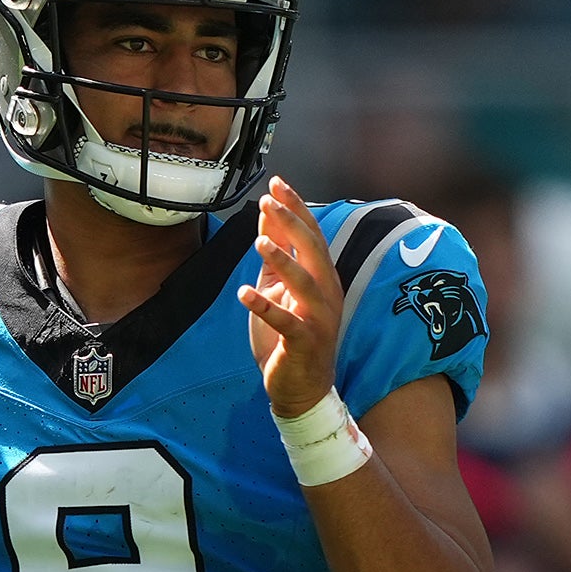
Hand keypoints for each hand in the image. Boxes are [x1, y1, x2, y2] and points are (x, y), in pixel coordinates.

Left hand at [239, 175, 340, 420]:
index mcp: (322, 277)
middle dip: (291, 223)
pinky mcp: (304, 343)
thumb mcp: (279, 288)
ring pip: (305, 283)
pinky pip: (286, 322)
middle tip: (269, 200)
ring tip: (259, 241)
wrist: (302, 388)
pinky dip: (265, 307)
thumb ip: (277, 254)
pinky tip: (244, 293)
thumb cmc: (290, 336)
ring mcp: (319, 319)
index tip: (277, 183)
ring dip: (283, 260)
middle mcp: (326, 294)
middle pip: (313, 250)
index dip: (296, 208)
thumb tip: (266, 215)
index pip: (312, 234)